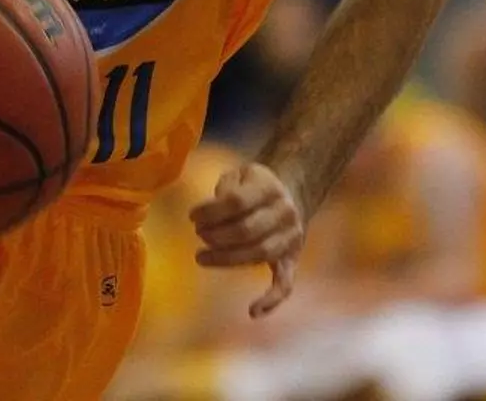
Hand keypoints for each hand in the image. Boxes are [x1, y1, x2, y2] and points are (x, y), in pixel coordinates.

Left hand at [189, 161, 305, 318]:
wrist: (292, 194)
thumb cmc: (254, 185)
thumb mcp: (240, 174)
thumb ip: (226, 190)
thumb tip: (208, 215)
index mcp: (268, 187)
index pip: (236, 201)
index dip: (211, 211)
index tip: (192, 216)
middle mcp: (284, 212)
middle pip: (247, 230)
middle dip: (217, 236)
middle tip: (199, 235)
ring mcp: (291, 237)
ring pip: (260, 254)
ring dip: (227, 260)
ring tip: (203, 257)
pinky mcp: (293, 258)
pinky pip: (286, 283)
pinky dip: (271, 300)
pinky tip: (253, 312)